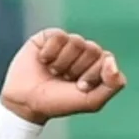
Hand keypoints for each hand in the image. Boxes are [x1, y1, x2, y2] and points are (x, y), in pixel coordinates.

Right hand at [0, 30, 125, 124]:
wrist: (26, 101)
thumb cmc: (59, 103)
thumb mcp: (91, 101)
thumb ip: (112, 85)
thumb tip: (113, 60)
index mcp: (96, 67)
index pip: (107, 59)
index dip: (93, 74)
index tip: (80, 87)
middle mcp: (83, 53)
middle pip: (93, 49)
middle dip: (78, 68)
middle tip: (65, 79)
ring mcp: (67, 44)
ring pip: (76, 41)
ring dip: (63, 62)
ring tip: (54, 72)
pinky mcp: (49, 36)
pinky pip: (59, 36)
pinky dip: (50, 52)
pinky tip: (43, 61)